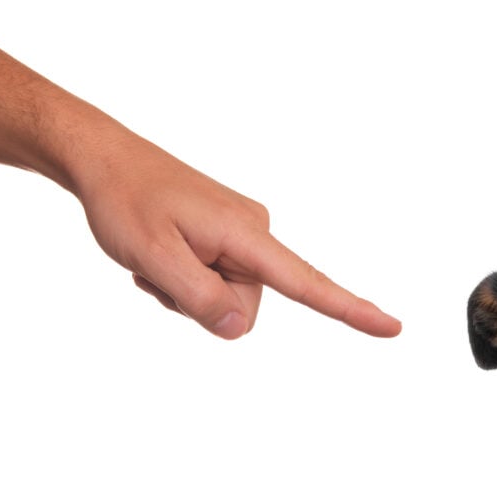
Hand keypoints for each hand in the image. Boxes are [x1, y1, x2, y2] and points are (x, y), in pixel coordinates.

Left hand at [72, 131, 400, 339]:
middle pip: (246, 307)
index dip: (352, 310)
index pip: (309, 283)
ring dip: (189, 291)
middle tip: (160, 270)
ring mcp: (244, 235)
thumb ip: (198, 299)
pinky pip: (218, 280)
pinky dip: (187, 278)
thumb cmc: (124, 202)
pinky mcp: (230, 236)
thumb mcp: (152, 257)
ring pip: (229, 298)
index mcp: (248, 234)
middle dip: (203, 304)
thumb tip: (238, 329)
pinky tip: (163, 252)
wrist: (104, 158)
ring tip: (158, 257)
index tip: (392, 328)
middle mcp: (256, 232)